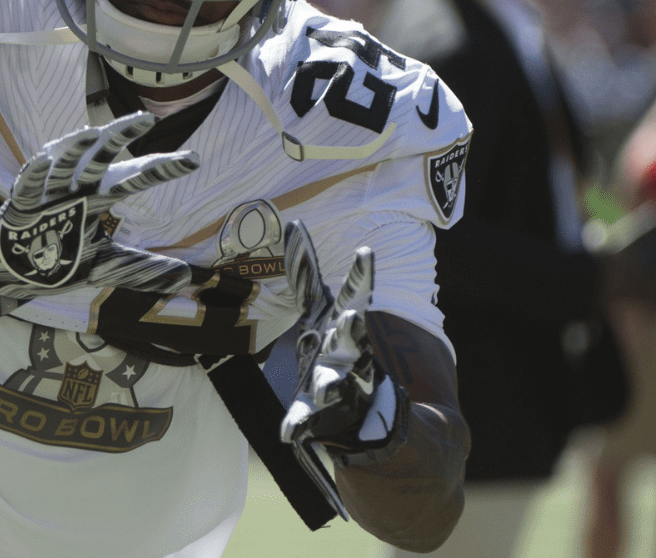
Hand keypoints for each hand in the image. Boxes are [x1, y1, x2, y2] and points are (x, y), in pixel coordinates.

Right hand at [0, 112, 195, 316]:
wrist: (14, 273)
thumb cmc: (60, 260)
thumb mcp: (105, 267)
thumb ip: (142, 270)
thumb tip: (185, 276)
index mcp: (97, 198)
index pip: (134, 178)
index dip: (162, 169)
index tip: (194, 159)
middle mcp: (76, 189)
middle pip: (101, 158)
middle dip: (120, 137)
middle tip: (146, 119)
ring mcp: (48, 194)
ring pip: (64, 164)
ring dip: (77, 147)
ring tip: (95, 132)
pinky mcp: (22, 205)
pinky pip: (30, 185)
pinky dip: (37, 171)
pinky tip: (48, 156)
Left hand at [279, 223, 408, 472]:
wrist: (366, 417)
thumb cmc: (335, 349)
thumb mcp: (321, 308)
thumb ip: (306, 271)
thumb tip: (292, 223)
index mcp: (346, 326)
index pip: (357, 297)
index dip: (362, 277)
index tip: (367, 252)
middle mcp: (347, 354)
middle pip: (352, 341)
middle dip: (353, 330)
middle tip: (354, 317)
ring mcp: (338, 386)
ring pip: (335, 384)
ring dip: (330, 384)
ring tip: (324, 388)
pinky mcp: (320, 415)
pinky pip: (307, 421)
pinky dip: (299, 425)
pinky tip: (288, 432)